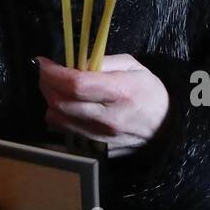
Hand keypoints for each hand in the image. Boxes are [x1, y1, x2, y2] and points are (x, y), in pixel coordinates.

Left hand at [36, 55, 169, 157]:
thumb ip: (102, 61)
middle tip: (46, 72)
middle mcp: (108, 118)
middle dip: (46, 84)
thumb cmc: (149, 93)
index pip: (76, 84)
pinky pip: (65, 132)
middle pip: (61, 102)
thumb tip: (74, 61)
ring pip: (58, 119)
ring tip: (55, 88)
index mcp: (120, 92)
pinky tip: (66, 106)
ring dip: (49, 100)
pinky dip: (59, 116)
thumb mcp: (133, 66)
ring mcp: (100, 137)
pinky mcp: (95, 148)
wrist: (166, 130)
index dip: (53, 72)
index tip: (43, 62)